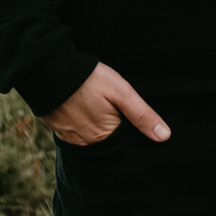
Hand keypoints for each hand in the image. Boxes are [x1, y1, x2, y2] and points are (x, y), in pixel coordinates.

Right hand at [43, 62, 169, 146]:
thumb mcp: (122, 92)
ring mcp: (70, 138)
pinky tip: (89, 115)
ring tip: (104, 113)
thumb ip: (142, 115)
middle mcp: (86, 143)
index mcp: (104, 136)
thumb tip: (164, 137)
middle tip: (118, 113)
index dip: (134, 135)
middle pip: (109, 145)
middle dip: (118, 135)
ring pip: (93, 141)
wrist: (51, 70)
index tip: (137, 125)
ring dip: (100, 132)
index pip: (126, 145)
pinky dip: (85, 129)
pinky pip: (78, 136)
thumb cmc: (90, 79)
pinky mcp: (59, 131)